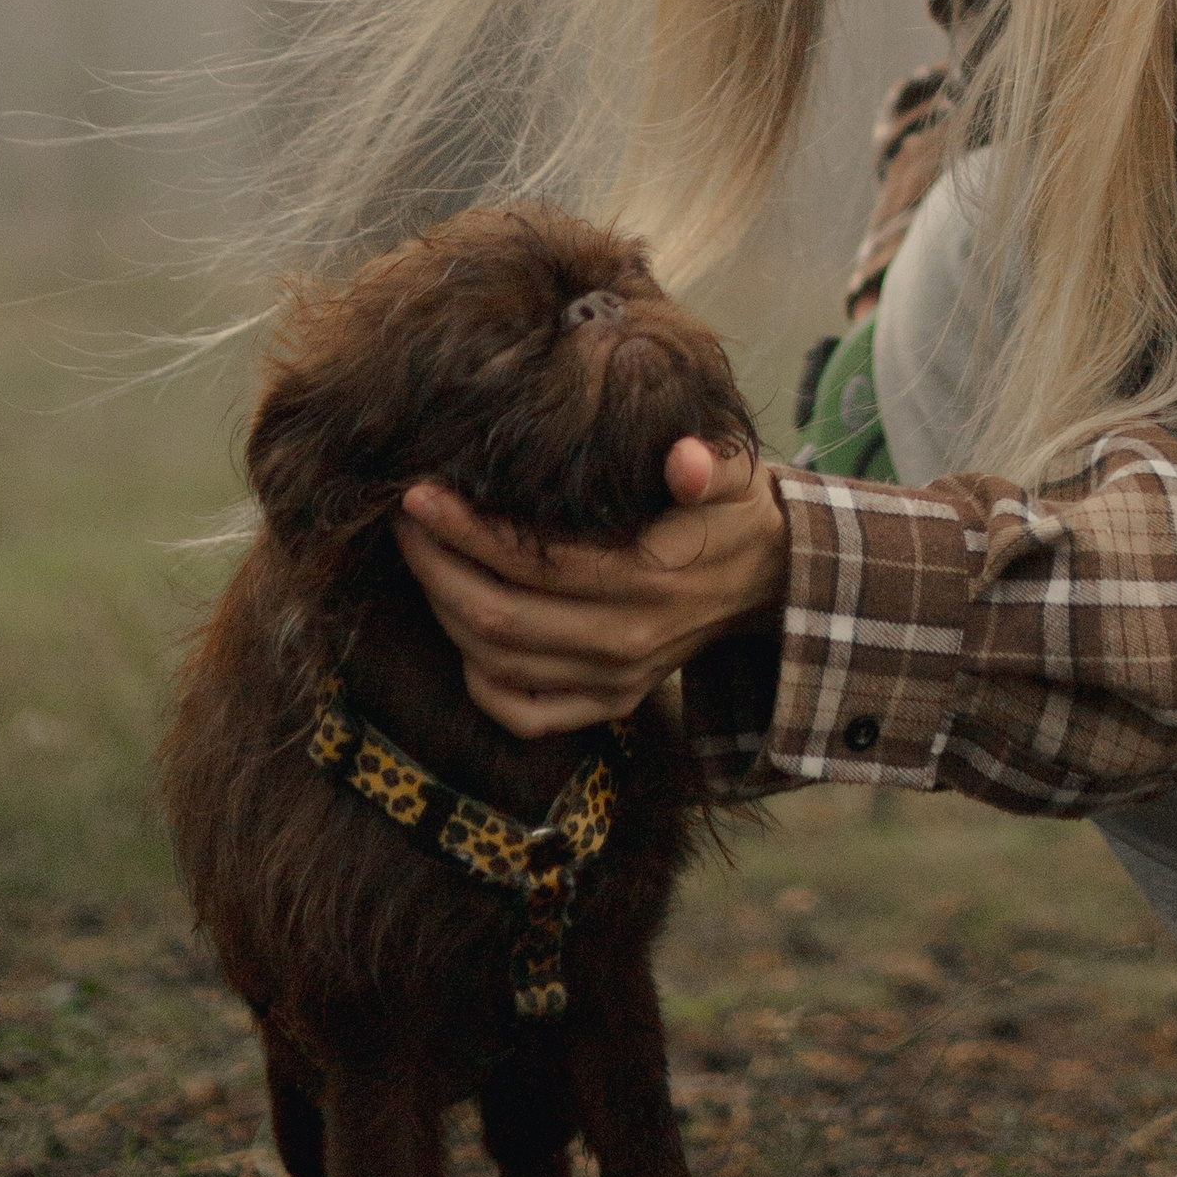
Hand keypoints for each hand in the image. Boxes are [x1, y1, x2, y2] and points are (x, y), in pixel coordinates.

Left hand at [394, 438, 787, 737]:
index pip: (536, 564)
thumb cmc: (731, 516)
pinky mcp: (611, 704)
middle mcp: (626, 643)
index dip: (469, 532)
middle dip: (437, 568)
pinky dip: (480, 682)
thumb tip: (684, 461)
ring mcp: (615, 681)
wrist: (770, 582)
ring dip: (445, 612)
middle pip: (500, 618)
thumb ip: (709, 464)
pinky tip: (462, 635)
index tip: (422, 495)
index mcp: (649, 584)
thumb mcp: (733, 477)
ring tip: (423, 560)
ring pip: (498, 663)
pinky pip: (525, 715)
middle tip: (407, 524)